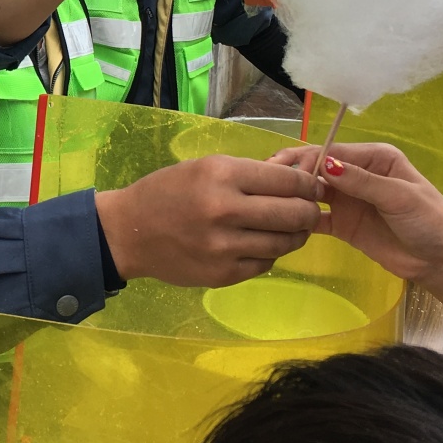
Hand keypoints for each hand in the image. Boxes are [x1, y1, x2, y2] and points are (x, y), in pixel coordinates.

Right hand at [96, 156, 320, 287]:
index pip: (286, 180)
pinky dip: (270, 254)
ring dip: (296, 235)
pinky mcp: (223, 274)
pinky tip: (262, 244)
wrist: (129, 232)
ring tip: (292, 228)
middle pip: (294, 214)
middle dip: (310, 210)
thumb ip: (248, 173)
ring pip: (284, 243)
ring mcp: (225, 247)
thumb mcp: (205, 167)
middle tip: (310, 209)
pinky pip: (265, 264)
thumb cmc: (167, 192)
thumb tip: (295, 175)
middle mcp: (225, 211)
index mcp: (221, 176)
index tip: (314, 185)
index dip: (308, 183)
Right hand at [267, 143, 442, 286]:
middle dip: (293, 174)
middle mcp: (358, 174)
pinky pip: (315, 217)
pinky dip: (300, 218)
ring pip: (312, 191)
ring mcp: (349, 199)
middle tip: (265, 184)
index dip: (307, 159)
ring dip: (293, 195)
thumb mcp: (399, 197)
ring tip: (267, 202)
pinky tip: (283, 222)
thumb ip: (362, 181)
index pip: (332, 151)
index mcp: (374, 158)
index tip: (282, 170)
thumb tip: (325, 165)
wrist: (442, 263)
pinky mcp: (343, 224)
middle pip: (318, 169)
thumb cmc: (430, 222)